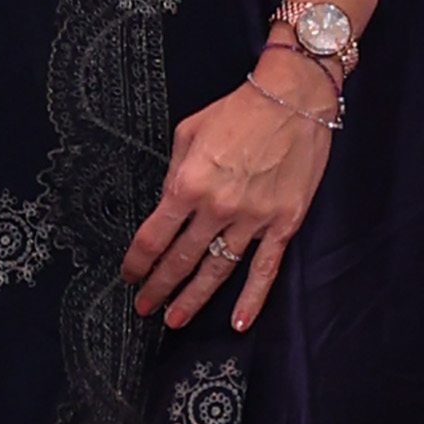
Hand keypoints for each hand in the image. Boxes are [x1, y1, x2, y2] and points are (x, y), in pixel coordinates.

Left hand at [124, 73, 331, 329]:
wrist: (293, 100)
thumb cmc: (238, 111)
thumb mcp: (188, 133)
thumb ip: (174, 173)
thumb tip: (165, 205)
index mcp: (188, 185)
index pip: (154, 236)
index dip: (138, 261)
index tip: (130, 275)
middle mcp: (218, 208)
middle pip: (181, 260)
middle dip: (159, 287)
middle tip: (144, 307)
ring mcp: (253, 220)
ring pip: (217, 271)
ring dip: (193, 299)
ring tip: (174, 320)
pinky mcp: (283, 224)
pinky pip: (265, 270)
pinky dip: (252, 300)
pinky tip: (238, 322)